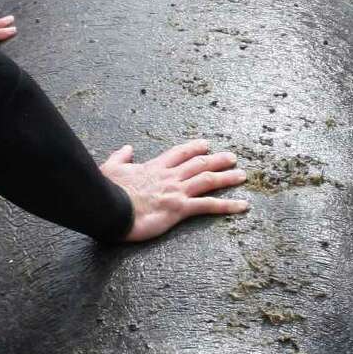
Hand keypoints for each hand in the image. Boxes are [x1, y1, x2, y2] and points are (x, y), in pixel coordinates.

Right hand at [101, 139, 248, 242]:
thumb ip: (121, 157)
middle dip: (218, 159)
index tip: (206, 145)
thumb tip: (126, 148)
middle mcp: (170, 176)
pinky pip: (208, 206)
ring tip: (242, 175)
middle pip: (200, 164)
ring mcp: (177, 191)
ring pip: (208, 180)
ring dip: (227, 177)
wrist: (110, 208)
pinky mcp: (180, 208)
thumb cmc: (109, 190)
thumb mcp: (112, 168)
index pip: (180, 153)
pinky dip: (228, 205)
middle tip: (232, 158)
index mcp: (155, 167)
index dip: (194, 148)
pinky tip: (243, 205)